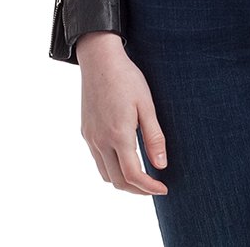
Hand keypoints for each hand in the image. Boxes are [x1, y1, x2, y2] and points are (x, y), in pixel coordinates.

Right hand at [77, 31, 168, 195]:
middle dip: (137, 190)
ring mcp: (90, 137)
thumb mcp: (146, 104)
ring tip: (141, 176)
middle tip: (155, 186)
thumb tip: (161, 165)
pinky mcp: (86, 131)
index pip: (133, 175)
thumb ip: (154, 137)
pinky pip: (97, 160)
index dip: (149, 187)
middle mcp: (100, 141)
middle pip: (117, 181)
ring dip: (123, 181)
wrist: (100, 59)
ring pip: (105, 174)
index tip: (163, 189)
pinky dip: (111, 168)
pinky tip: (124, 158)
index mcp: (118, 135)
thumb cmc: (127, 78)